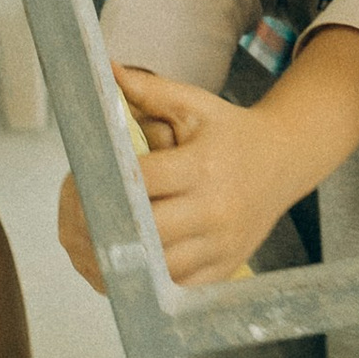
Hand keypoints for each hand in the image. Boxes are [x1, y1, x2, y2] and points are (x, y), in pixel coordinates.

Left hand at [46, 61, 289, 287]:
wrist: (285, 160)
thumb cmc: (232, 132)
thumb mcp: (194, 105)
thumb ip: (148, 91)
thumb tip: (104, 69)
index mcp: (203, 167)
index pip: (140, 183)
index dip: (101, 185)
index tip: (78, 181)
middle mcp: (215, 211)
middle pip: (144, 233)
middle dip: (100, 228)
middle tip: (72, 219)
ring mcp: (221, 245)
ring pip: (155, 270)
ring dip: (114, 262)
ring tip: (84, 245)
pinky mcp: (225, 268)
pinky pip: (175, 288)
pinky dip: (141, 282)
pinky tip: (118, 266)